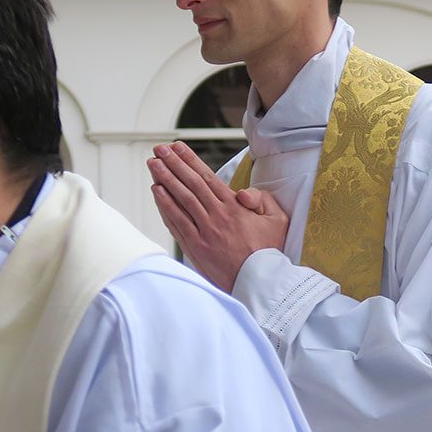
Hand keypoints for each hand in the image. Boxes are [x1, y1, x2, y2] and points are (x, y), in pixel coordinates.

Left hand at [147, 141, 289, 291]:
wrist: (260, 283)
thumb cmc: (269, 251)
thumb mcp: (278, 220)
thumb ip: (263, 199)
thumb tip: (243, 192)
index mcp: (235, 208)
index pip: (207, 177)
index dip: (190, 160)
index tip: (177, 147)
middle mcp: (216, 217)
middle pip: (190, 184)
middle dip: (173, 164)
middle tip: (159, 149)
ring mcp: (204, 232)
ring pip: (180, 200)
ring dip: (164, 180)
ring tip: (153, 164)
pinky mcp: (196, 248)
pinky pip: (176, 223)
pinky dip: (165, 206)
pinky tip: (157, 192)